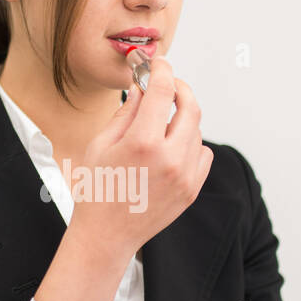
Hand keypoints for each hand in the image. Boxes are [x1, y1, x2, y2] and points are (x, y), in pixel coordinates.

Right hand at [70, 55, 212, 256]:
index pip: (163, 91)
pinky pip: (203, 153)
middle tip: (169, 84)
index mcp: (142, 143)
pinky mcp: (192, 189)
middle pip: (191, 106)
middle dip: (180, 88)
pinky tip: (171, 147)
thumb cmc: (98, 191)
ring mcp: (185, 176)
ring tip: (161, 123)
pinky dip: (191, 143)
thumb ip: (127, 112)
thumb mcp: (101, 144)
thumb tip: (144, 86)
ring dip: (182, 118)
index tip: (158, 64)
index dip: (162, 70)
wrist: (107, 236)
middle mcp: (169, 158)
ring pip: (197, 129)